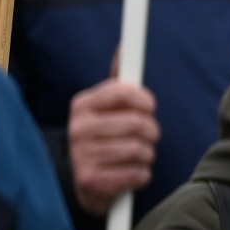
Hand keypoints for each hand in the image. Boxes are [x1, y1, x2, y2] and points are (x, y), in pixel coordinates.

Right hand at [69, 77, 157, 216]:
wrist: (86, 181)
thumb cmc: (105, 137)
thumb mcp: (106, 108)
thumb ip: (118, 82)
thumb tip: (125, 48)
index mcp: (82, 105)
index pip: (124, 92)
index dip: (146, 100)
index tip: (149, 108)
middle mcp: (77, 129)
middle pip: (137, 123)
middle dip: (152, 131)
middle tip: (147, 136)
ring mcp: (81, 156)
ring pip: (140, 150)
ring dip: (148, 154)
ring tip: (137, 155)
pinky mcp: (91, 181)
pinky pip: (137, 174)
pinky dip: (142, 174)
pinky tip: (131, 172)